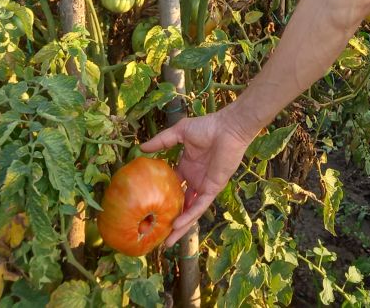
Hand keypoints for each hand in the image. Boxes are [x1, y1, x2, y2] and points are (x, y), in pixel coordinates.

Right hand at [140, 107, 256, 245]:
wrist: (228, 128)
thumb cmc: (207, 127)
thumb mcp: (180, 133)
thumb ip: (162, 141)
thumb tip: (142, 147)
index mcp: (186, 168)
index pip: (171, 188)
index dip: (161, 198)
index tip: (149, 208)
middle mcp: (194, 180)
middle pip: (179, 205)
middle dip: (170, 220)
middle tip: (156, 235)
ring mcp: (203, 186)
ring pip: (190, 211)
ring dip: (180, 227)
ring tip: (167, 242)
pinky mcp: (212, 189)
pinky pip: (200, 206)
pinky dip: (189, 216)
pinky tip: (178, 225)